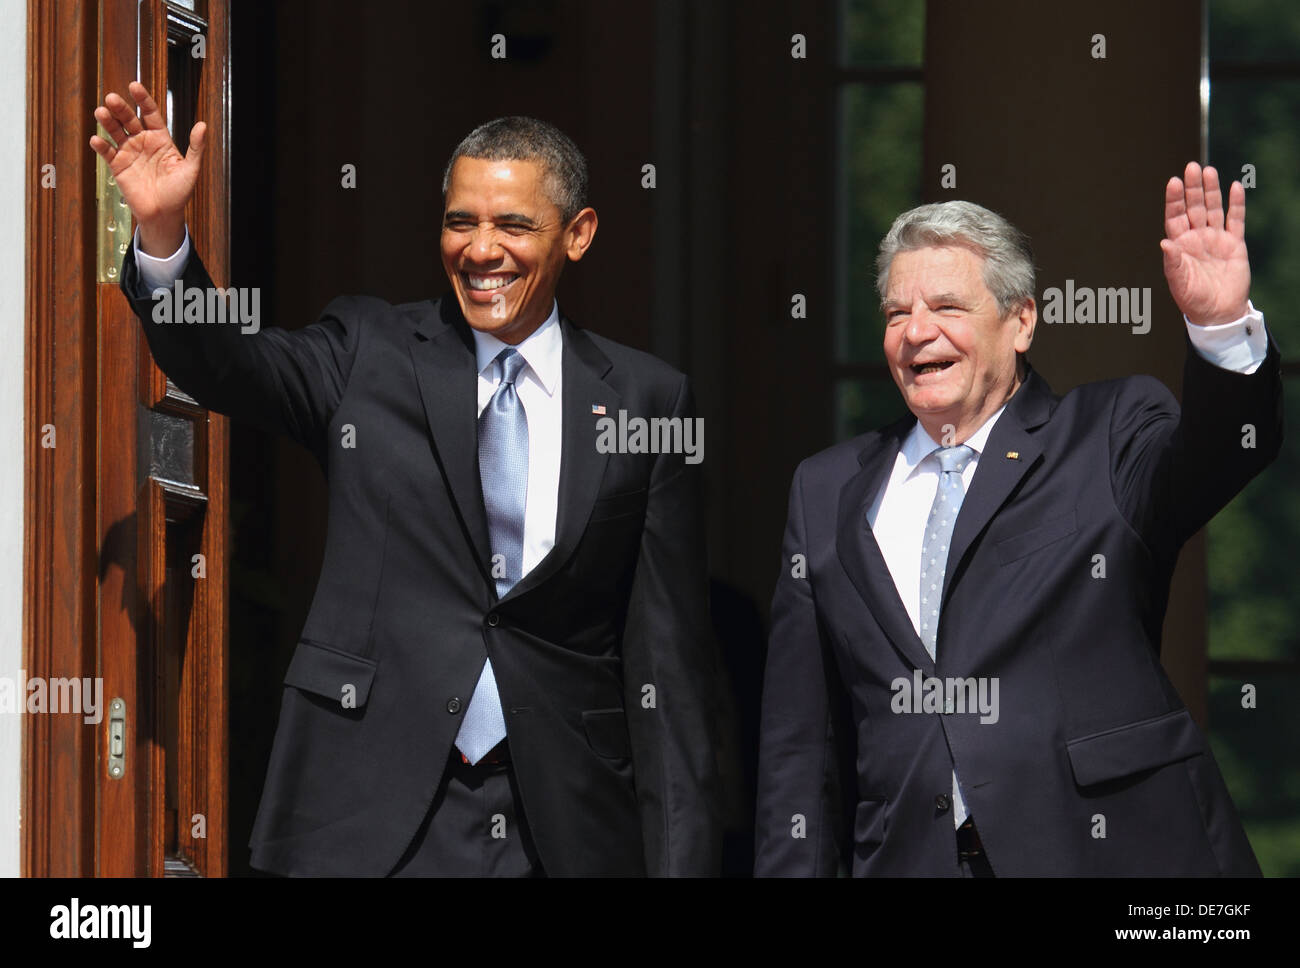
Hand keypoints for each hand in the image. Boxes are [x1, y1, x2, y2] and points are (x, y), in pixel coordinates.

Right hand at [88, 81, 205, 255]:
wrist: (164, 214)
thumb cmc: (179, 193)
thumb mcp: (191, 169)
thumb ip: (196, 147)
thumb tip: (203, 126)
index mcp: (161, 139)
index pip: (150, 114)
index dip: (143, 100)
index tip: (134, 86)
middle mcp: (143, 142)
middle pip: (130, 119)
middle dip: (121, 108)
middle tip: (112, 98)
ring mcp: (129, 152)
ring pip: (116, 131)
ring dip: (108, 121)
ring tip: (101, 112)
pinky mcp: (118, 165)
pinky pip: (107, 152)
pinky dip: (101, 145)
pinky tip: (97, 139)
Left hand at [1160, 161, 1250, 326]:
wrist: (1218, 313)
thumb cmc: (1193, 299)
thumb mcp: (1179, 283)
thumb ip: (1173, 263)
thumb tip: (1164, 242)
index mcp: (1179, 245)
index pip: (1175, 217)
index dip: (1174, 200)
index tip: (1173, 182)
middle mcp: (1196, 238)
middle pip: (1194, 208)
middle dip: (1192, 188)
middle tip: (1192, 167)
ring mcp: (1216, 239)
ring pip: (1213, 209)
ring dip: (1211, 191)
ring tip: (1209, 171)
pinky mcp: (1235, 244)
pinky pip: (1235, 220)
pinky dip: (1235, 204)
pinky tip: (1234, 187)